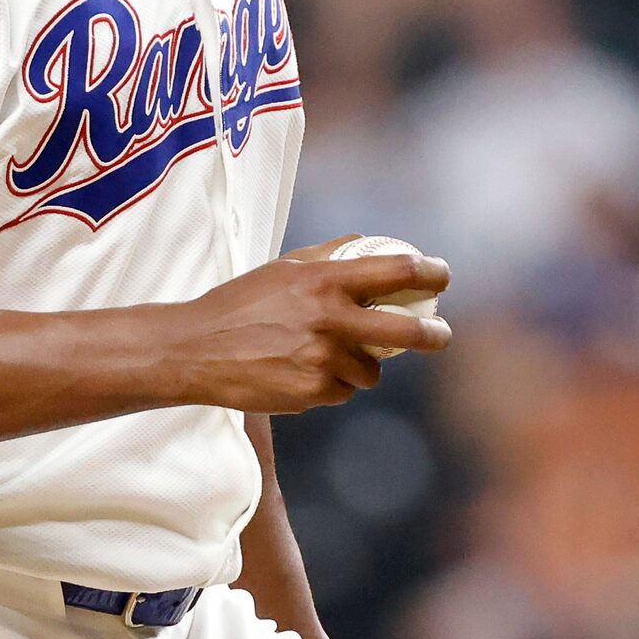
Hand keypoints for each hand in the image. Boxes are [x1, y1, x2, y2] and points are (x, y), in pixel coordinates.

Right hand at [168, 247, 452, 413]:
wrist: (196, 350)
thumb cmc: (241, 303)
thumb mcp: (284, 268)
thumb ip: (329, 257)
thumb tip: (370, 245)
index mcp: (324, 281)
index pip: (396, 271)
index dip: (430, 273)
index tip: (442, 277)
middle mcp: (328, 320)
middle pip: (406, 332)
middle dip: (433, 334)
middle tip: (441, 334)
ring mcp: (322, 360)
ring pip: (371, 371)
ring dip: (362, 364)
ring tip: (328, 353)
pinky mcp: (312, 393)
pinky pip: (343, 391)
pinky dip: (333, 383)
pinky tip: (302, 370)